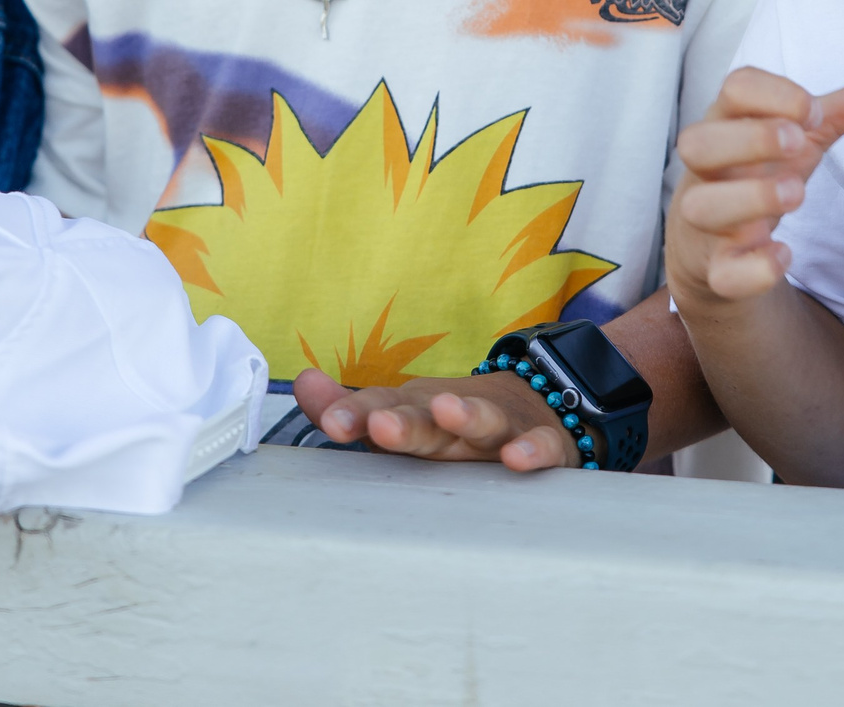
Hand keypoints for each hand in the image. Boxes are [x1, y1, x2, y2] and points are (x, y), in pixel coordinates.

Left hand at [288, 367, 579, 470]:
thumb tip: (302, 383)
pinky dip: (532, 451)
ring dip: (465, 416)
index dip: (356, 414)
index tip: (333, 423)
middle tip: (381, 424)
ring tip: (448, 412)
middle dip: (403, 422)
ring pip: (482, 423)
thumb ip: (351, 408)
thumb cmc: (452, 425)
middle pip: (426, 419)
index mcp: (416, 412)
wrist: (536, 404)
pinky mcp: (541, 442)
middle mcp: (453, 417)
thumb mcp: (403, 414)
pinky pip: (540, 448)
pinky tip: (518, 460)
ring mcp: (499, 428)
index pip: (381, 408)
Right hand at [665, 67, 843, 308]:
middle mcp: (708, 169)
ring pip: (699, 205)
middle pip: (697, 142)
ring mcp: (705, 219)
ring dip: (750, 197)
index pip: (733, 90)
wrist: (718, 247)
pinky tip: (785, 254)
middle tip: (800, 144)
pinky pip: (721, 272)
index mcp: (730, 123)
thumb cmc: (761, 172)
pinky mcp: (715, 268)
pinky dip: (753, 267)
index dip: (772, 93)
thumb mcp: (806, 136)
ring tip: (796, 193)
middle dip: (750, 140)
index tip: (813, 111)